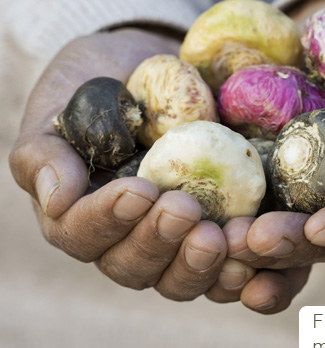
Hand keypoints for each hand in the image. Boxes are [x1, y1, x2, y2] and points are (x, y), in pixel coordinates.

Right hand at [9, 29, 229, 299]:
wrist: (151, 69)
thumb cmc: (97, 87)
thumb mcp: (59, 106)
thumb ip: (44, 153)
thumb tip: (55, 201)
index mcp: (85, 215)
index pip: (85, 235)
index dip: (109, 220)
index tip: (138, 189)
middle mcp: (130, 237)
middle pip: (138, 267)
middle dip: (161, 242)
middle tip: (186, 210)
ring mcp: (177, 239)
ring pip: (184, 278)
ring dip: (204, 266)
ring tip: (226, 237)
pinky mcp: (219, 230)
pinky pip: (230, 269)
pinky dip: (246, 276)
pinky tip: (258, 266)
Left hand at [222, 0, 324, 268]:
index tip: (322, 225)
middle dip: (294, 246)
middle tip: (253, 241)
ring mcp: (316, 193)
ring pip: (290, 234)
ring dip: (255, 247)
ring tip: (221, 240)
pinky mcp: (278, 178)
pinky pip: (256, 207)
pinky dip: (231, 221)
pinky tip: (203, 228)